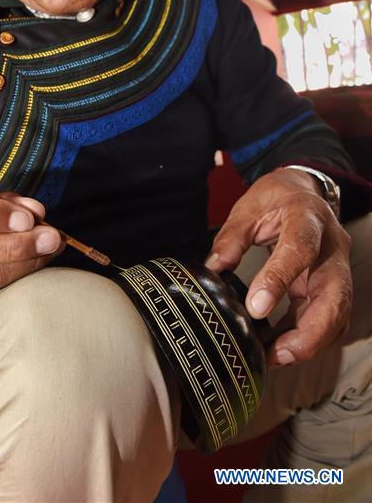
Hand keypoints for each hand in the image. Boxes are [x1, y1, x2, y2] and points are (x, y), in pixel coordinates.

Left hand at [205, 168, 351, 367]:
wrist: (303, 192)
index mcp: (307, 216)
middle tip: (278, 352)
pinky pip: (329, 319)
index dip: (280, 279)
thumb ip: (231, 237)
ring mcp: (337, 268)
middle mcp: (331, 245)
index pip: (300, 249)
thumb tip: (213, 269)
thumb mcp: (249, 207)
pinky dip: (309, 339)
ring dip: (310, 342)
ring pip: (337, 314)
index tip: (256, 307)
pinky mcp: (331, 287)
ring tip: (274, 357)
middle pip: (335, 294)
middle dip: (311, 331)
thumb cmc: (276, 198)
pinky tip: (281, 348)